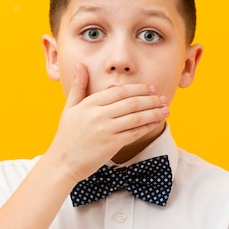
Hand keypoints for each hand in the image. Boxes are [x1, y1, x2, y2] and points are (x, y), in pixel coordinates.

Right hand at [46, 64, 169, 180]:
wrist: (63, 162)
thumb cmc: (67, 136)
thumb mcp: (69, 108)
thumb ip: (78, 87)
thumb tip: (80, 65)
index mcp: (89, 104)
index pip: (119, 91)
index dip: (138, 88)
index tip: (150, 88)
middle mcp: (98, 115)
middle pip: (131, 102)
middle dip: (150, 99)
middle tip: (162, 97)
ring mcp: (106, 130)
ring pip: (136, 117)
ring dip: (154, 112)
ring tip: (165, 109)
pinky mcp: (112, 144)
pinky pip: (135, 132)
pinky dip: (148, 126)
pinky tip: (156, 122)